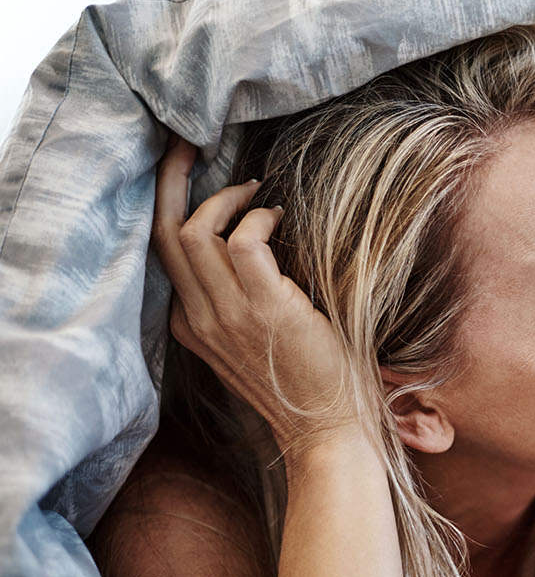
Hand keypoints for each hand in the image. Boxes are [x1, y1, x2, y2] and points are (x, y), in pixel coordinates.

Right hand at [151, 137, 361, 452]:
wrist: (328, 432)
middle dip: (172, 181)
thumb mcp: (258, 342)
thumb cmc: (308, 384)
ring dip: (226, 198)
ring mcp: (227, 315)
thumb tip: (263, 248)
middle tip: (191, 144)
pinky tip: (282, 218)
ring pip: (193, 233)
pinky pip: (242, 242)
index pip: (163, 255)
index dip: (174, 208)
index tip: (198, 177)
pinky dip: (259, 220)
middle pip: (164, 234)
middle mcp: (199, 319)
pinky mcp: (263, 309)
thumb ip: (244, 303)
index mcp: (192, 327)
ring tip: (257, 189)